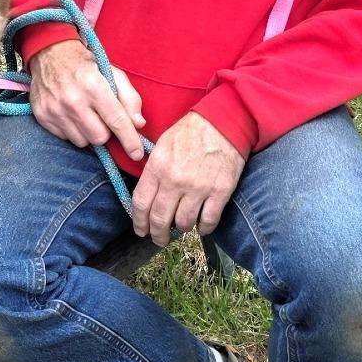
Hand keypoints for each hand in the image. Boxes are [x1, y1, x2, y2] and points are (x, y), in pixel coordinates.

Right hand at [29, 40, 145, 160]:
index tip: (137, 154)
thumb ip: (129, 97)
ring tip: (85, 114)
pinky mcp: (42, 116)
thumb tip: (138, 124)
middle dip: (106, 132)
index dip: (130, 140)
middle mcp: (72, 100)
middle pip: (99, 137)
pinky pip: (65, 138)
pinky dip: (72, 130)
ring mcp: (55, 110)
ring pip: (82, 141)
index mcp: (93, 86)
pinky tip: (71, 115)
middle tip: (102, 117)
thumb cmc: (86, 64)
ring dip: (88, 132)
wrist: (50, 53)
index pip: (116, 120)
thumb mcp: (112, 72)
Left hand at [132, 113, 243, 246]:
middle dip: (157, 235)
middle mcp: (175, 180)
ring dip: (181, 229)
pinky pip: (209, 221)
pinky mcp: (220, 192)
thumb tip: (146, 195)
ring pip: (184, 223)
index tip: (141, 230)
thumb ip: (152, 170)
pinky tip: (202, 226)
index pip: (141, 203)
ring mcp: (198, 188)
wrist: (223, 122)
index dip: (139, 222)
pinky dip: (204, 228)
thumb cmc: (191, 131)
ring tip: (182, 226)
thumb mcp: (162, 145)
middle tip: (159, 239)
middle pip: (160, 219)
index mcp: (157, 167)